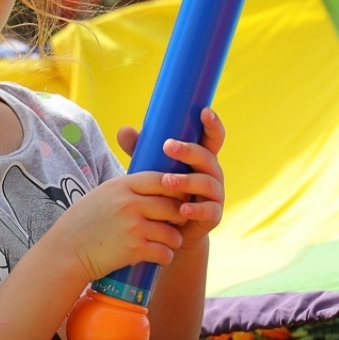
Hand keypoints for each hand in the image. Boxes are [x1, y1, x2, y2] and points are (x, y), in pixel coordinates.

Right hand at [44, 109, 225, 281]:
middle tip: (176, 224)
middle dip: (179, 217)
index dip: (175, 188)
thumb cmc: (82, 224)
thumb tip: (150, 186)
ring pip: (173, 233)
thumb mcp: (101, 196)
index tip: (177, 198)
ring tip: (167, 243)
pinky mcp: (135, 250)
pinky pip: (165, 253)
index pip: (160, 179)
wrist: (65, 252)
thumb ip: (124, 190)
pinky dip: (165, 257)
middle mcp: (129, 203)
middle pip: (173, 206)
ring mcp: (133, 227)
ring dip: (174, 240)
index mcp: (121, 186)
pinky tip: (159, 257)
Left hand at [115, 107, 225, 244]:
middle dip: (189, 151)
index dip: (213, 124)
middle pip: (207, 157)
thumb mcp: (150, 167)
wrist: (170, 228)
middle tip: (168, 146)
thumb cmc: (161, 189)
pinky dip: (196, 210)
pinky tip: (182, 209)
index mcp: (201, 158)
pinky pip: (209, 211)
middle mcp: (212, 173)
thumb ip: (139, 149)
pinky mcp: (212, 216)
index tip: (205, 111)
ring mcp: (215, 195)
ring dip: (187, 181)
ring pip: (207, 183)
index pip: (212, 137)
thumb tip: (123, 130)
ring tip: (167, 181)